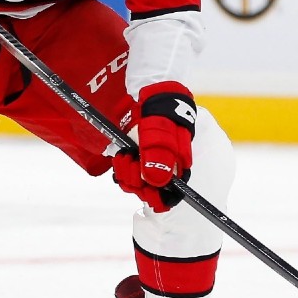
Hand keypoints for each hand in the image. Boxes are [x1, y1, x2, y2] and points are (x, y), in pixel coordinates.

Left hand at [111, 81, 196, 211]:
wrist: (154, 99)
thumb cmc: (162, 115)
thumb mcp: (160, 132)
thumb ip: (158, 155)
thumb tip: (155, 181)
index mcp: (177, 169)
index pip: (170, 197)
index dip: (157, 198)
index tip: (145, 189)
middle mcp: (164, 171)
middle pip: (149, 192)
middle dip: (136, 181)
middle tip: (130, 161)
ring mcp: (150, 166)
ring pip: (136, 184)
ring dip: (126, 174)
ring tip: (125, 156)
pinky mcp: (138, 160)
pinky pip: (127, 174)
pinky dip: (122, 168)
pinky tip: (121, 156)